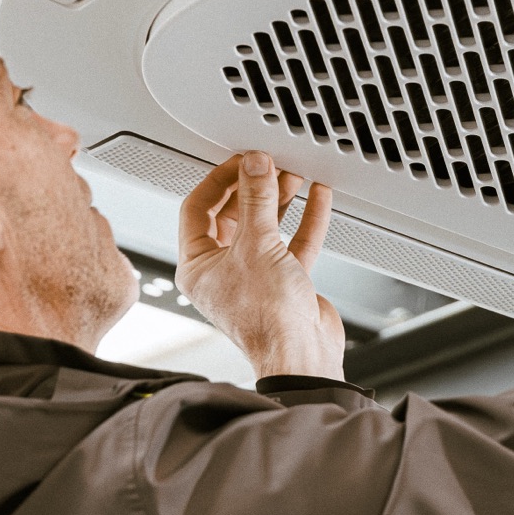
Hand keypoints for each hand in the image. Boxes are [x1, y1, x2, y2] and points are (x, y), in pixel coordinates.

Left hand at [176, 152, 344, 380]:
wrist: (302, 354)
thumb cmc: (267, 318)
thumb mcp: (257, 244)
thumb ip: (256, 200)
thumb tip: (254, 166)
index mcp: (197, 265)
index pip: (197, 209)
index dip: (218, 180)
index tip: (240, 160)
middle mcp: (222, 270)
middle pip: (232, 215)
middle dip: (253, 188)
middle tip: (268, 164)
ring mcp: (253, 275)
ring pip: (264, 227)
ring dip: (279, 200)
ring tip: (293, 175)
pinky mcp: (284, 281)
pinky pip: (292, 242)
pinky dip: (305, 220)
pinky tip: (316, 198)